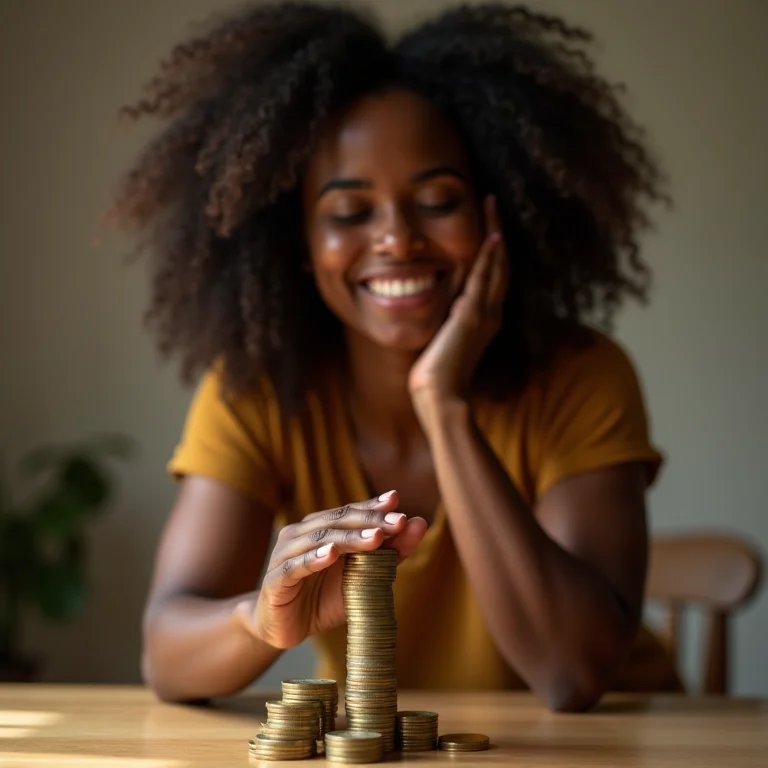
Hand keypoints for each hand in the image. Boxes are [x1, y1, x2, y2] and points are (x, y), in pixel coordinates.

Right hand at [248, 491, 426, 648]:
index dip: (373, 506)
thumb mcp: (361, 579)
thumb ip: (389, 553)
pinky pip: (295, 566)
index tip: (397, 501)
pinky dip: (313, 558)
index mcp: (322, 528)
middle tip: (398, 522)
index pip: (350, 511)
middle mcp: (302, 534)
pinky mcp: (275, 580)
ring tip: (376, 538)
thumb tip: (420, 523)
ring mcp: (286, 554)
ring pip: (320, 539)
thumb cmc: (323, 598)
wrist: (283, 627)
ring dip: (349, 538)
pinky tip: (331, 555)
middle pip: (338, 521)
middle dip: (371, 521)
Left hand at [408, 195, 507, 408]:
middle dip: (496, 231)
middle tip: (492, 202)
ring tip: (491, 206)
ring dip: (493, 233)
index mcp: (485, 320)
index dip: (492, 250)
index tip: (488, 225)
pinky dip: (488, 257)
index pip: (492, 276)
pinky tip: (491, 237)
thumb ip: (448, 328)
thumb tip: (442, 318)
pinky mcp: (471, 317)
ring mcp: (484, 315)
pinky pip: (483, 280)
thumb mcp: (444, 345)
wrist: (441, 398)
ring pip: (495, 265)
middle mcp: (491, 314)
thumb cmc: (437, 379)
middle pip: (500, 264)